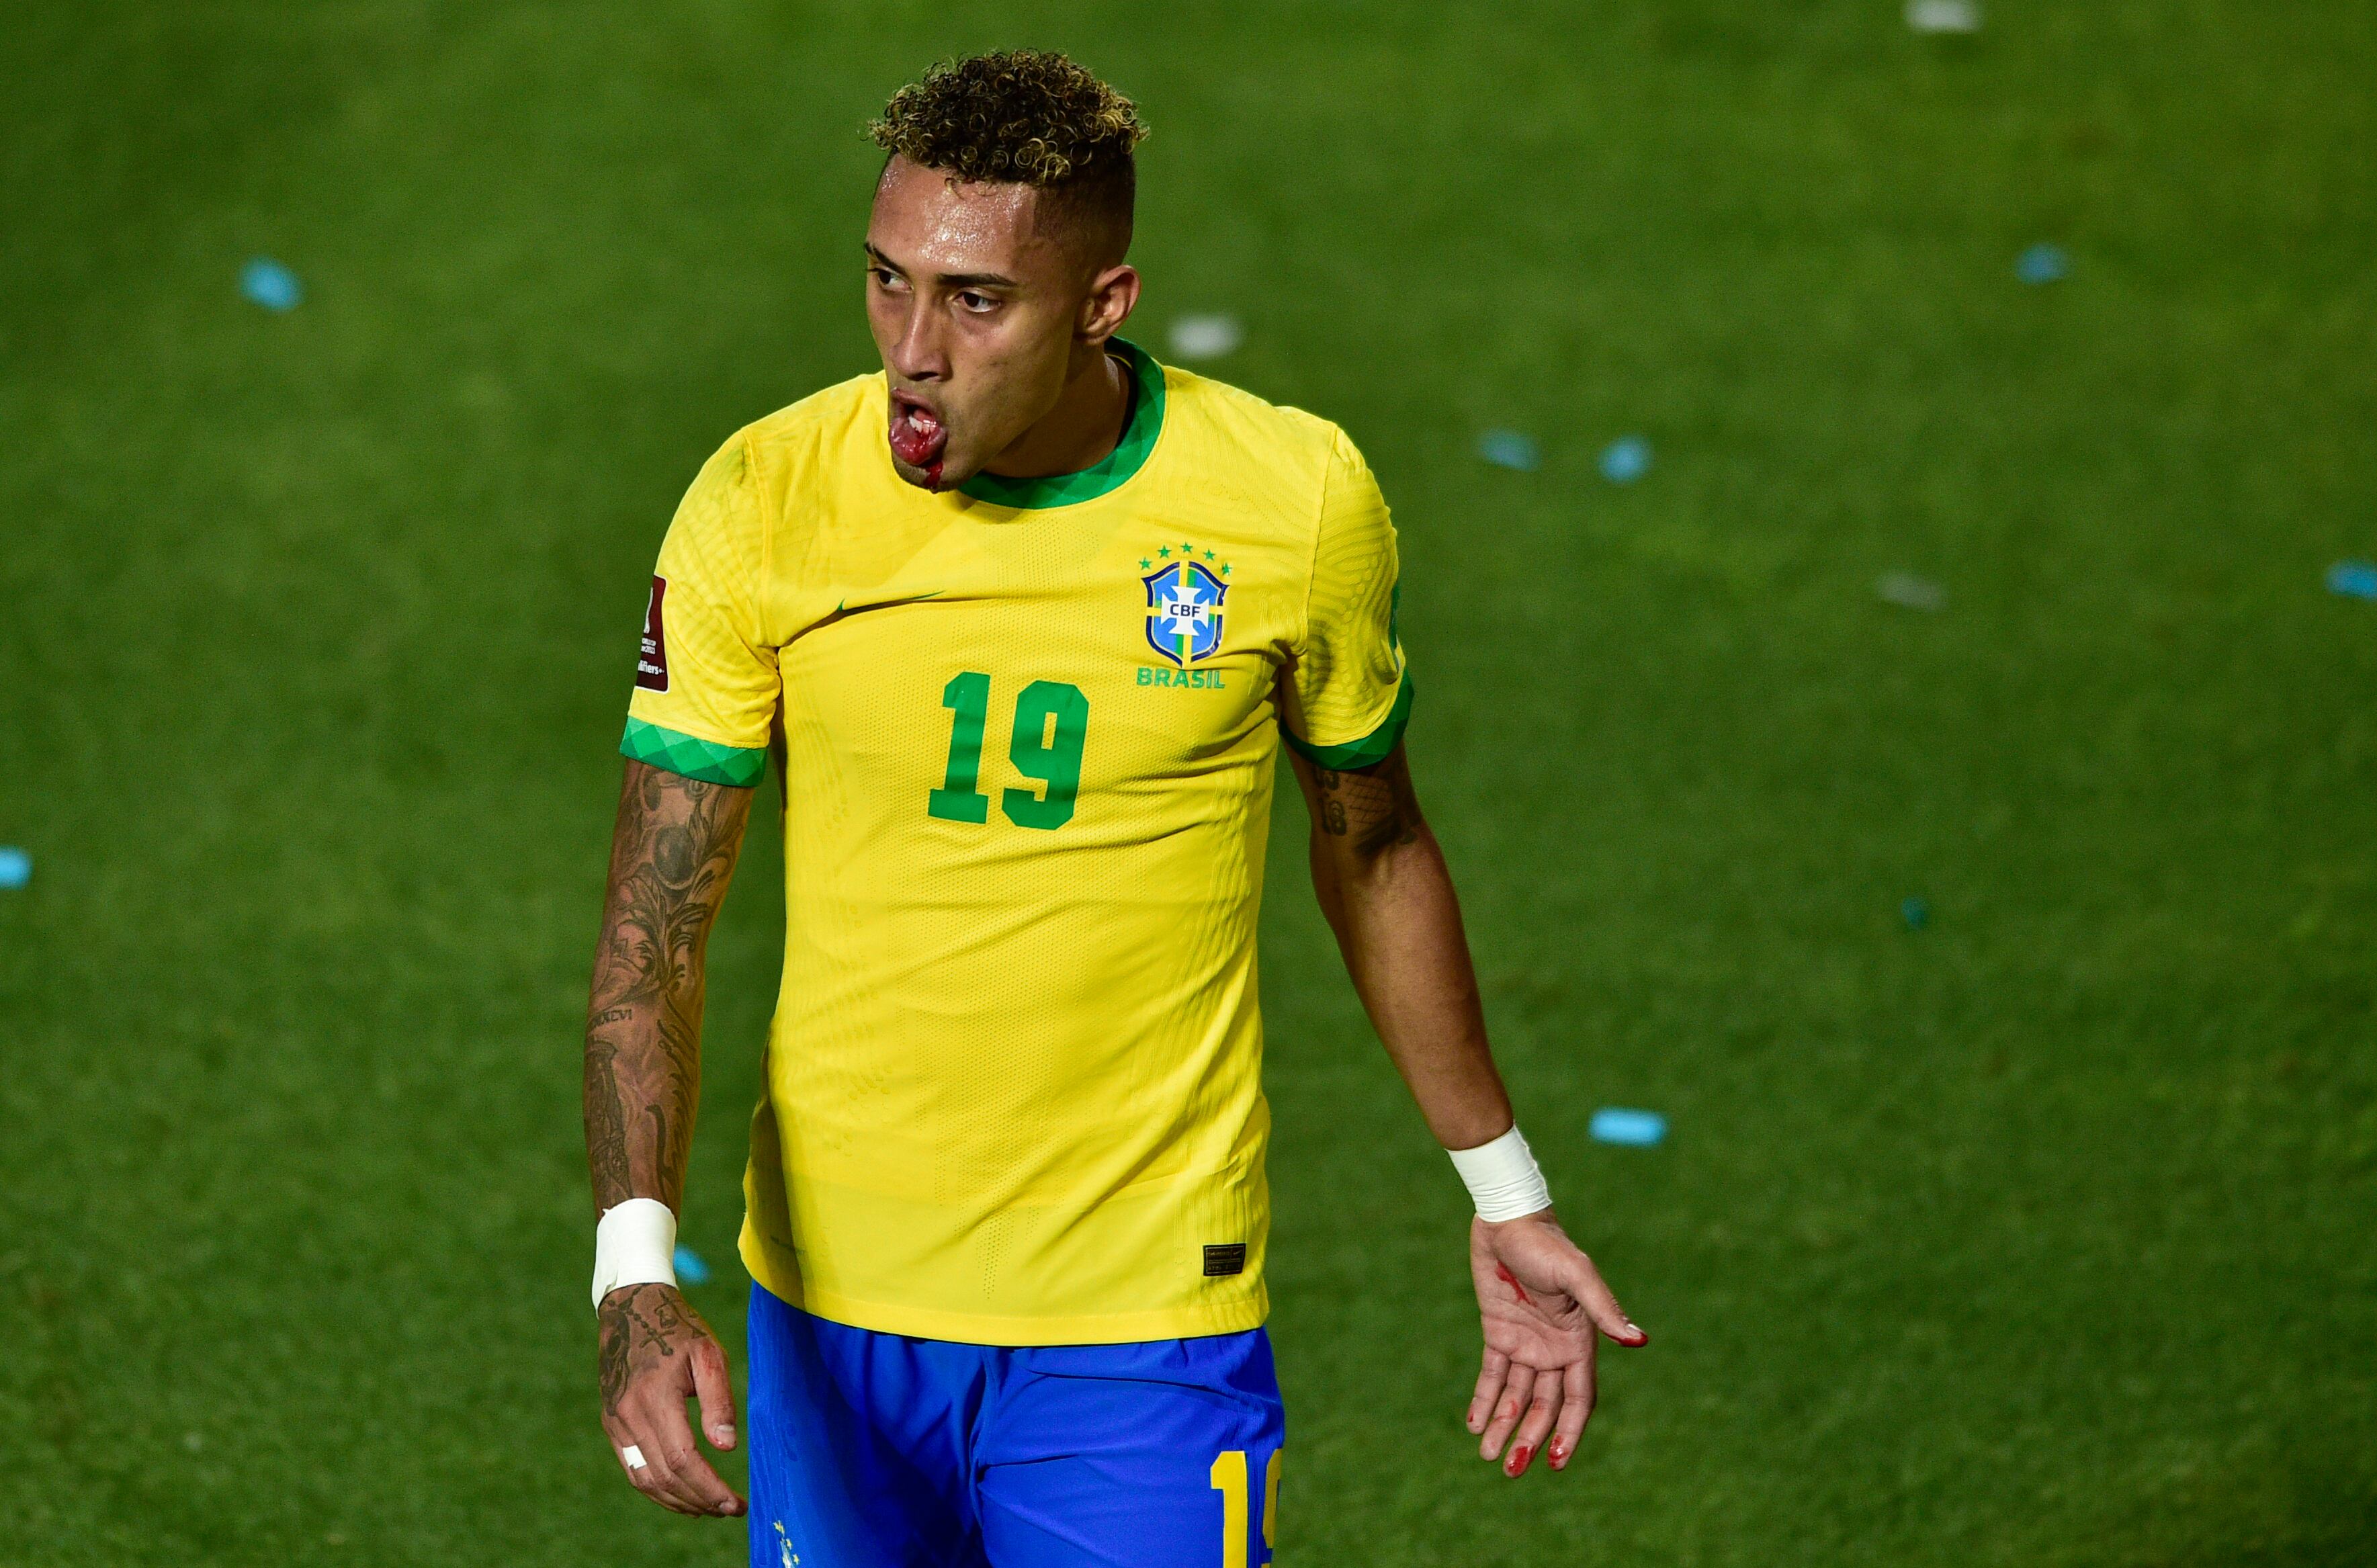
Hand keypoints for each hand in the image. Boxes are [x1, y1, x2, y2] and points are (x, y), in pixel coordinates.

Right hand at [597, 1282, 745, 1515]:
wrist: (631, 1308)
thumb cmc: (678, 1329)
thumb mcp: (708, 1353)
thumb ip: (718, 1399)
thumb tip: (726, 1447)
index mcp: (655, 1397)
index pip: (683, 1460)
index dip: (710, 1488)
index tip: (736, 1503)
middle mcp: (629, 1415)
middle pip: (665, 1476)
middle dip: (700, 1500)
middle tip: (731, 1510)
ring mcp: (616, 1423)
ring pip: (645, 1480)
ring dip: (678, 1502)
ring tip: (710, 1509)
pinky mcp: (612, 1425)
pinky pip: (632, 1469)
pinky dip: (656, 1490)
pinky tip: (680, 1496)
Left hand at [1465, 1212, 1646, 1476]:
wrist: (1508, 1219)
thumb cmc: (1547, 1244)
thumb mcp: (1578, 1275)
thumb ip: (1604, 1309)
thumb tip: (1638, 1340)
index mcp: (1579, 1342)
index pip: (1577, 1400)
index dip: (1569, 1432)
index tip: (1556, 1463)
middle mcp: (1554, 1349)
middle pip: (1545, 1406)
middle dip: (1531, 1440)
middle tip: (1510, 1470)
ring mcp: (1526, 1342)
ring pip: (1517, 1397)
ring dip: (1504, 1426)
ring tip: (1488, 1455)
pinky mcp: (1498, 1332)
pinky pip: (1493, 1375)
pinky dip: (1484, 1400)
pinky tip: (1474, 1424)